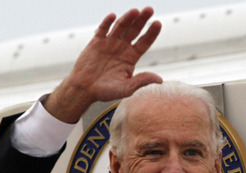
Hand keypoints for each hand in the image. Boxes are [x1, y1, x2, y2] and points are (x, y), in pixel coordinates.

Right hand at [45, 7, 162, 122]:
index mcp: (131, 57)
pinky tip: (113, 16)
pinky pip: (103, 30)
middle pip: (135, 30)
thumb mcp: (127, 88)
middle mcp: (122, 47)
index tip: (158, 23)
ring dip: (127, 18)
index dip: (151, 33)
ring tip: (135, 11)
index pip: (144, 42)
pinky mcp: (96, 42)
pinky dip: (107, 23)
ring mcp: (109, 43)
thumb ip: (142, 81)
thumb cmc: (107, 91)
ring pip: (120, 27)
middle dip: (142, 20)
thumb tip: (160, 79)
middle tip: (149, 9)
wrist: (85, 89)